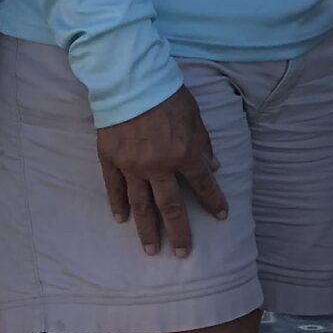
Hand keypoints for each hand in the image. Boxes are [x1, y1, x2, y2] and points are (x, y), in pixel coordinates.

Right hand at [95, 87, 227, 257]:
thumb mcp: (195, 114)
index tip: (221, 216)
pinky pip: (115, 188)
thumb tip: (214, 166)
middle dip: (179, 232)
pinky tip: (122, 219)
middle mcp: (158, 166)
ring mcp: (132, 166)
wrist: (129, 79)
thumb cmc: (167, 92)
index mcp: (183, 153)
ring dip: (147, 229)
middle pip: (171, 206)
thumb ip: (203, 143)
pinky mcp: (111, 160)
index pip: (202, 184)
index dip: (213, 200)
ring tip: (151, 249)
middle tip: (182, 253)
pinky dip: (118, 204)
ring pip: (141, 205)